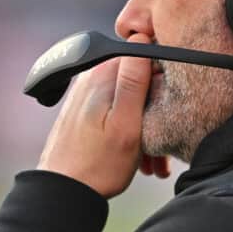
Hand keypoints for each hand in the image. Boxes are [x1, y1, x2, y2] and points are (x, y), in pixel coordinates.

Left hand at [37, 33, 161, 198]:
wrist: (64, 192)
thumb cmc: (97, 165)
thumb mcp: (126, 125)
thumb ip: (135, 82)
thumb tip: (142, 40)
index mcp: (102, 75)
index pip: (146, 58)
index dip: (164, 84)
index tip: (168, 111)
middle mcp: (91, 78)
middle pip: (139, 82)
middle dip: (156, 111)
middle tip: (162, 146)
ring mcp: (86, 94)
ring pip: (131, 101)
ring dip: (146, 127)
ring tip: (152, 161)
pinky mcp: (85, 110)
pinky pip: (117, 113)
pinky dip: (131, 132)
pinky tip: (138, 157)